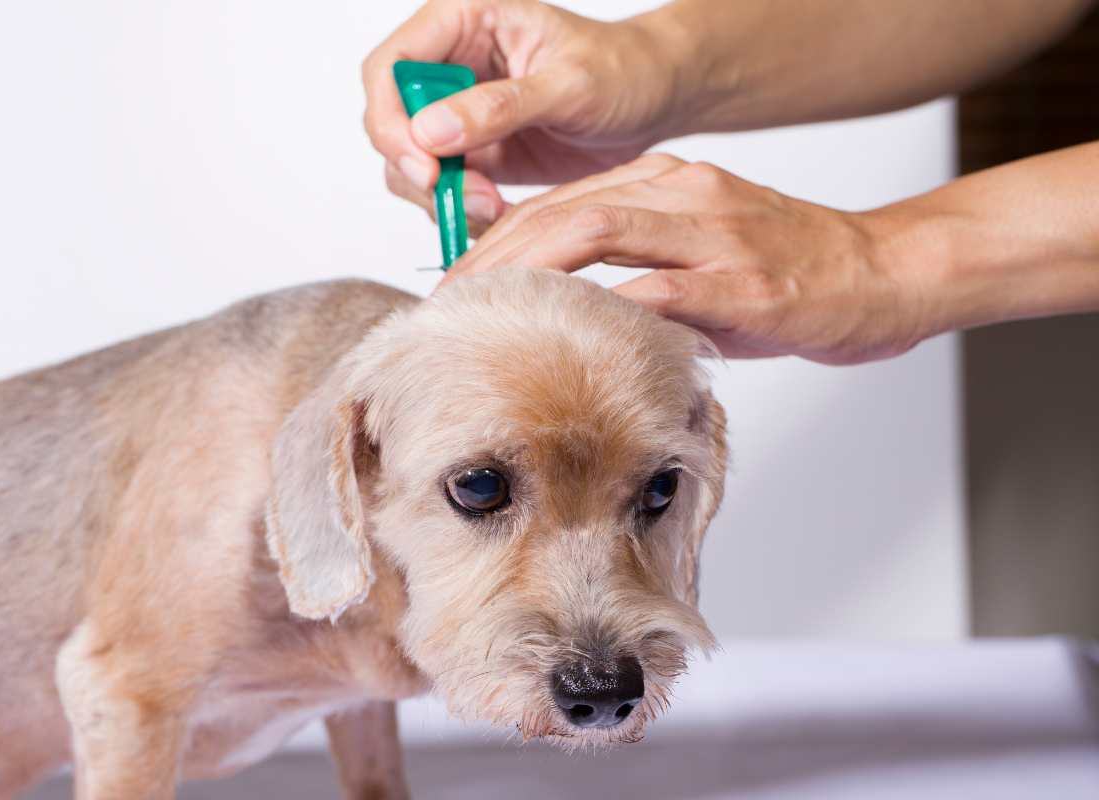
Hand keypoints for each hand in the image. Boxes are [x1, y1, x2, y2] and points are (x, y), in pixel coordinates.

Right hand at [362, 0, 677, 231]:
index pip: (390, 67)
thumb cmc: (621, 70)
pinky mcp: (471, 152)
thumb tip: (429, 132)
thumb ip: (500, 106)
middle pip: (389, 121)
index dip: (392, 120)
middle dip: (418, 169)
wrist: (652, 100)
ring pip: (408, 163)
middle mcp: (449, 63)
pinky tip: (498, 212)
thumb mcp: (569, 84)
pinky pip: (441, 188)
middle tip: (470, 197)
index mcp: (463, 21)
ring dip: (440, 196)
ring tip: (493, 206)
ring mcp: (455, 111)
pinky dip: (459, 208)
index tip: (426, 167)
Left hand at [445, 154, 936, 364]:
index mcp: (669, 182)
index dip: (502, 240)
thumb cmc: (794, 269)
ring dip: (530, 272)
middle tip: (453, 302)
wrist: (886, 272)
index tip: (462, 282)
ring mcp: (712, 232)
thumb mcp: (706, 252)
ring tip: (487, 314)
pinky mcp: (741, 280)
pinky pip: (657, 289)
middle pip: (564, 212)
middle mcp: (684, 192)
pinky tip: (565, 335)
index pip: (563, 202)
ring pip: (597, 233)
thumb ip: (642, 267)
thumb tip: (576, 310)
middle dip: (496, 256)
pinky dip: (603, 309)